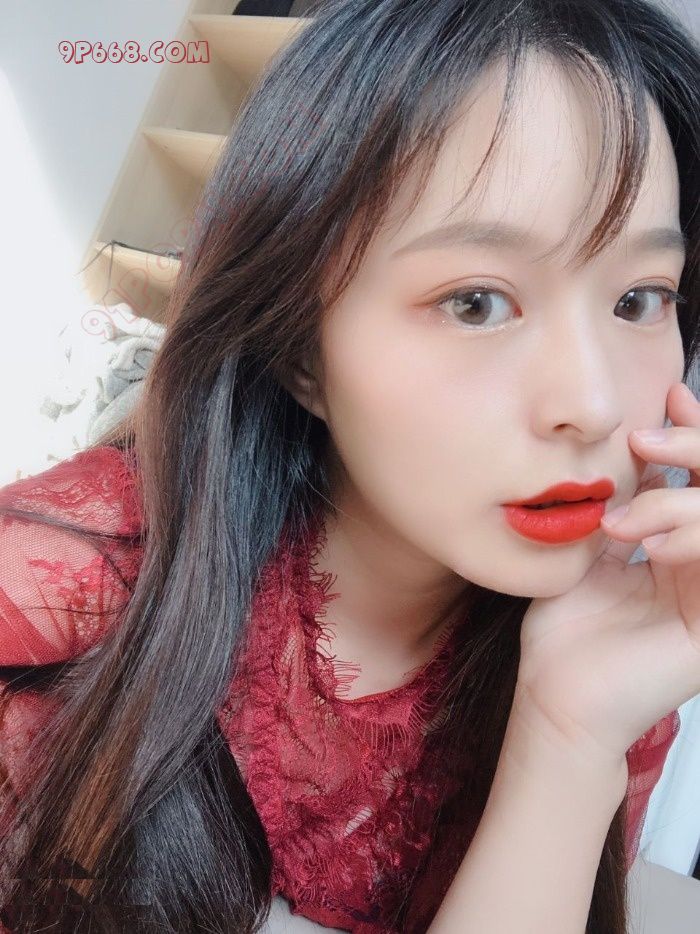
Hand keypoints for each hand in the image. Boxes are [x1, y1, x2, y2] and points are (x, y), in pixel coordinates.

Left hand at [516, 382, 699, 766]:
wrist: (553, 695)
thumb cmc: (564, 630)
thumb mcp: (587, 551)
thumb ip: (617, 506)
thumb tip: (630, 449)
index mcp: (680, 549)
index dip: (696, 433)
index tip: (669, 395)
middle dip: (698, 447)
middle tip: (648, 437)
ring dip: (680, 500)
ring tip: (624, 516)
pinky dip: (690, 537)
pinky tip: (648, 541)